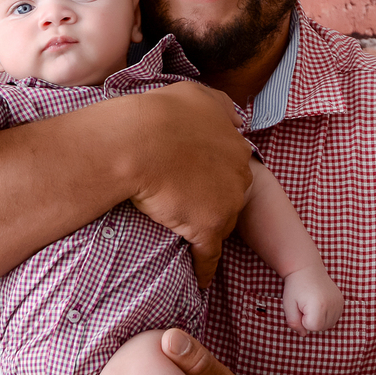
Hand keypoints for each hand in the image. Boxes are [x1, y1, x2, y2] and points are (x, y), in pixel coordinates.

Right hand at [127, 83, 255, 286]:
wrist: (138, 141)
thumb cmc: (159, 114)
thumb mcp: (197, 94)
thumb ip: (221, 105)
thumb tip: (238, 117)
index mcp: (234, 143)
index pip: (229, 165)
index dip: (211, 172)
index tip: (196, 178)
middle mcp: (237, 172)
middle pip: (229, 195)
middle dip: (213, 200)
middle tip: (188, 204)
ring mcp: (225, 203)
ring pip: (221, 224)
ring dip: (206, 230)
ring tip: (188, 240)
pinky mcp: (207, 228)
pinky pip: (208, 256)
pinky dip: (202, 269)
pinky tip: (198, 280)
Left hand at [282, 263, 343, 335]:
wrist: (306, 268)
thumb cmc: (295, 287)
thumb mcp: (288, 305)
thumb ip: (294, 323)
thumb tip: (303, 334)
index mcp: (319, 305)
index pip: (312, 327)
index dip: (303, 320)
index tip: (300, 307)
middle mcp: (332, 304)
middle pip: (322, 327)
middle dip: (311, 320)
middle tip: (305, 304)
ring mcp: (339, 303)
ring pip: (329, 324)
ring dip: (319, 318)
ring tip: (312, 303)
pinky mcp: (341, 301)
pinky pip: (334, 317)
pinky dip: (326, 314)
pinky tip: (319, 303)